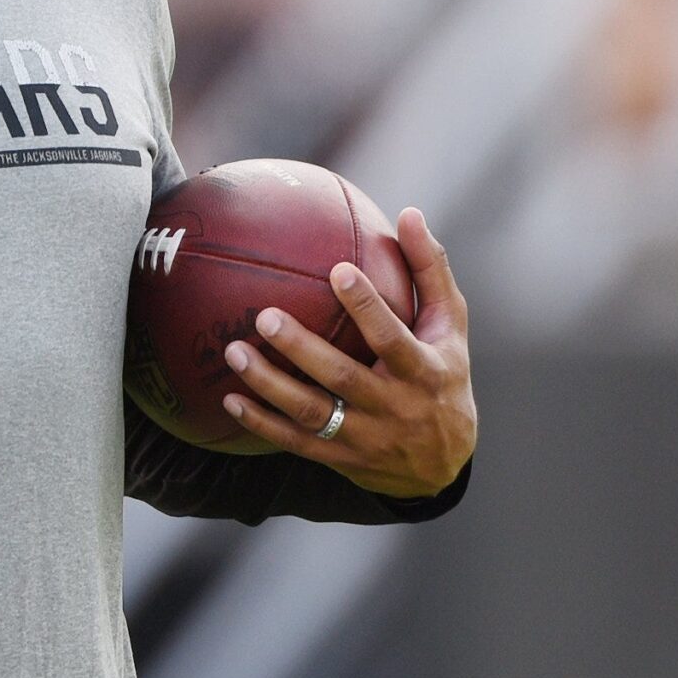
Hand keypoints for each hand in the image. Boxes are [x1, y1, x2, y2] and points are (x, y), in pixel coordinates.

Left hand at [221, 207, 476, 498]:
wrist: (442, 464)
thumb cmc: (443, 375)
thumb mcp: (450, 328)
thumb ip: (429, 272)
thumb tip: (410, 213)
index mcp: (424, 370)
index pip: (393, 337)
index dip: (368, 306)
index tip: (338, 269)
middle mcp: (396, 406)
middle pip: (343, 377)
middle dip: (302, 348)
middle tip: (263, 315)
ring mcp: (366, 437)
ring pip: (312, 412)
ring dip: (269, 384)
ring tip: (233, 352)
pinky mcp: (341, 458)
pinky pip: (295, 441)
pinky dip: (261, 423)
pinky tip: (228, 400)